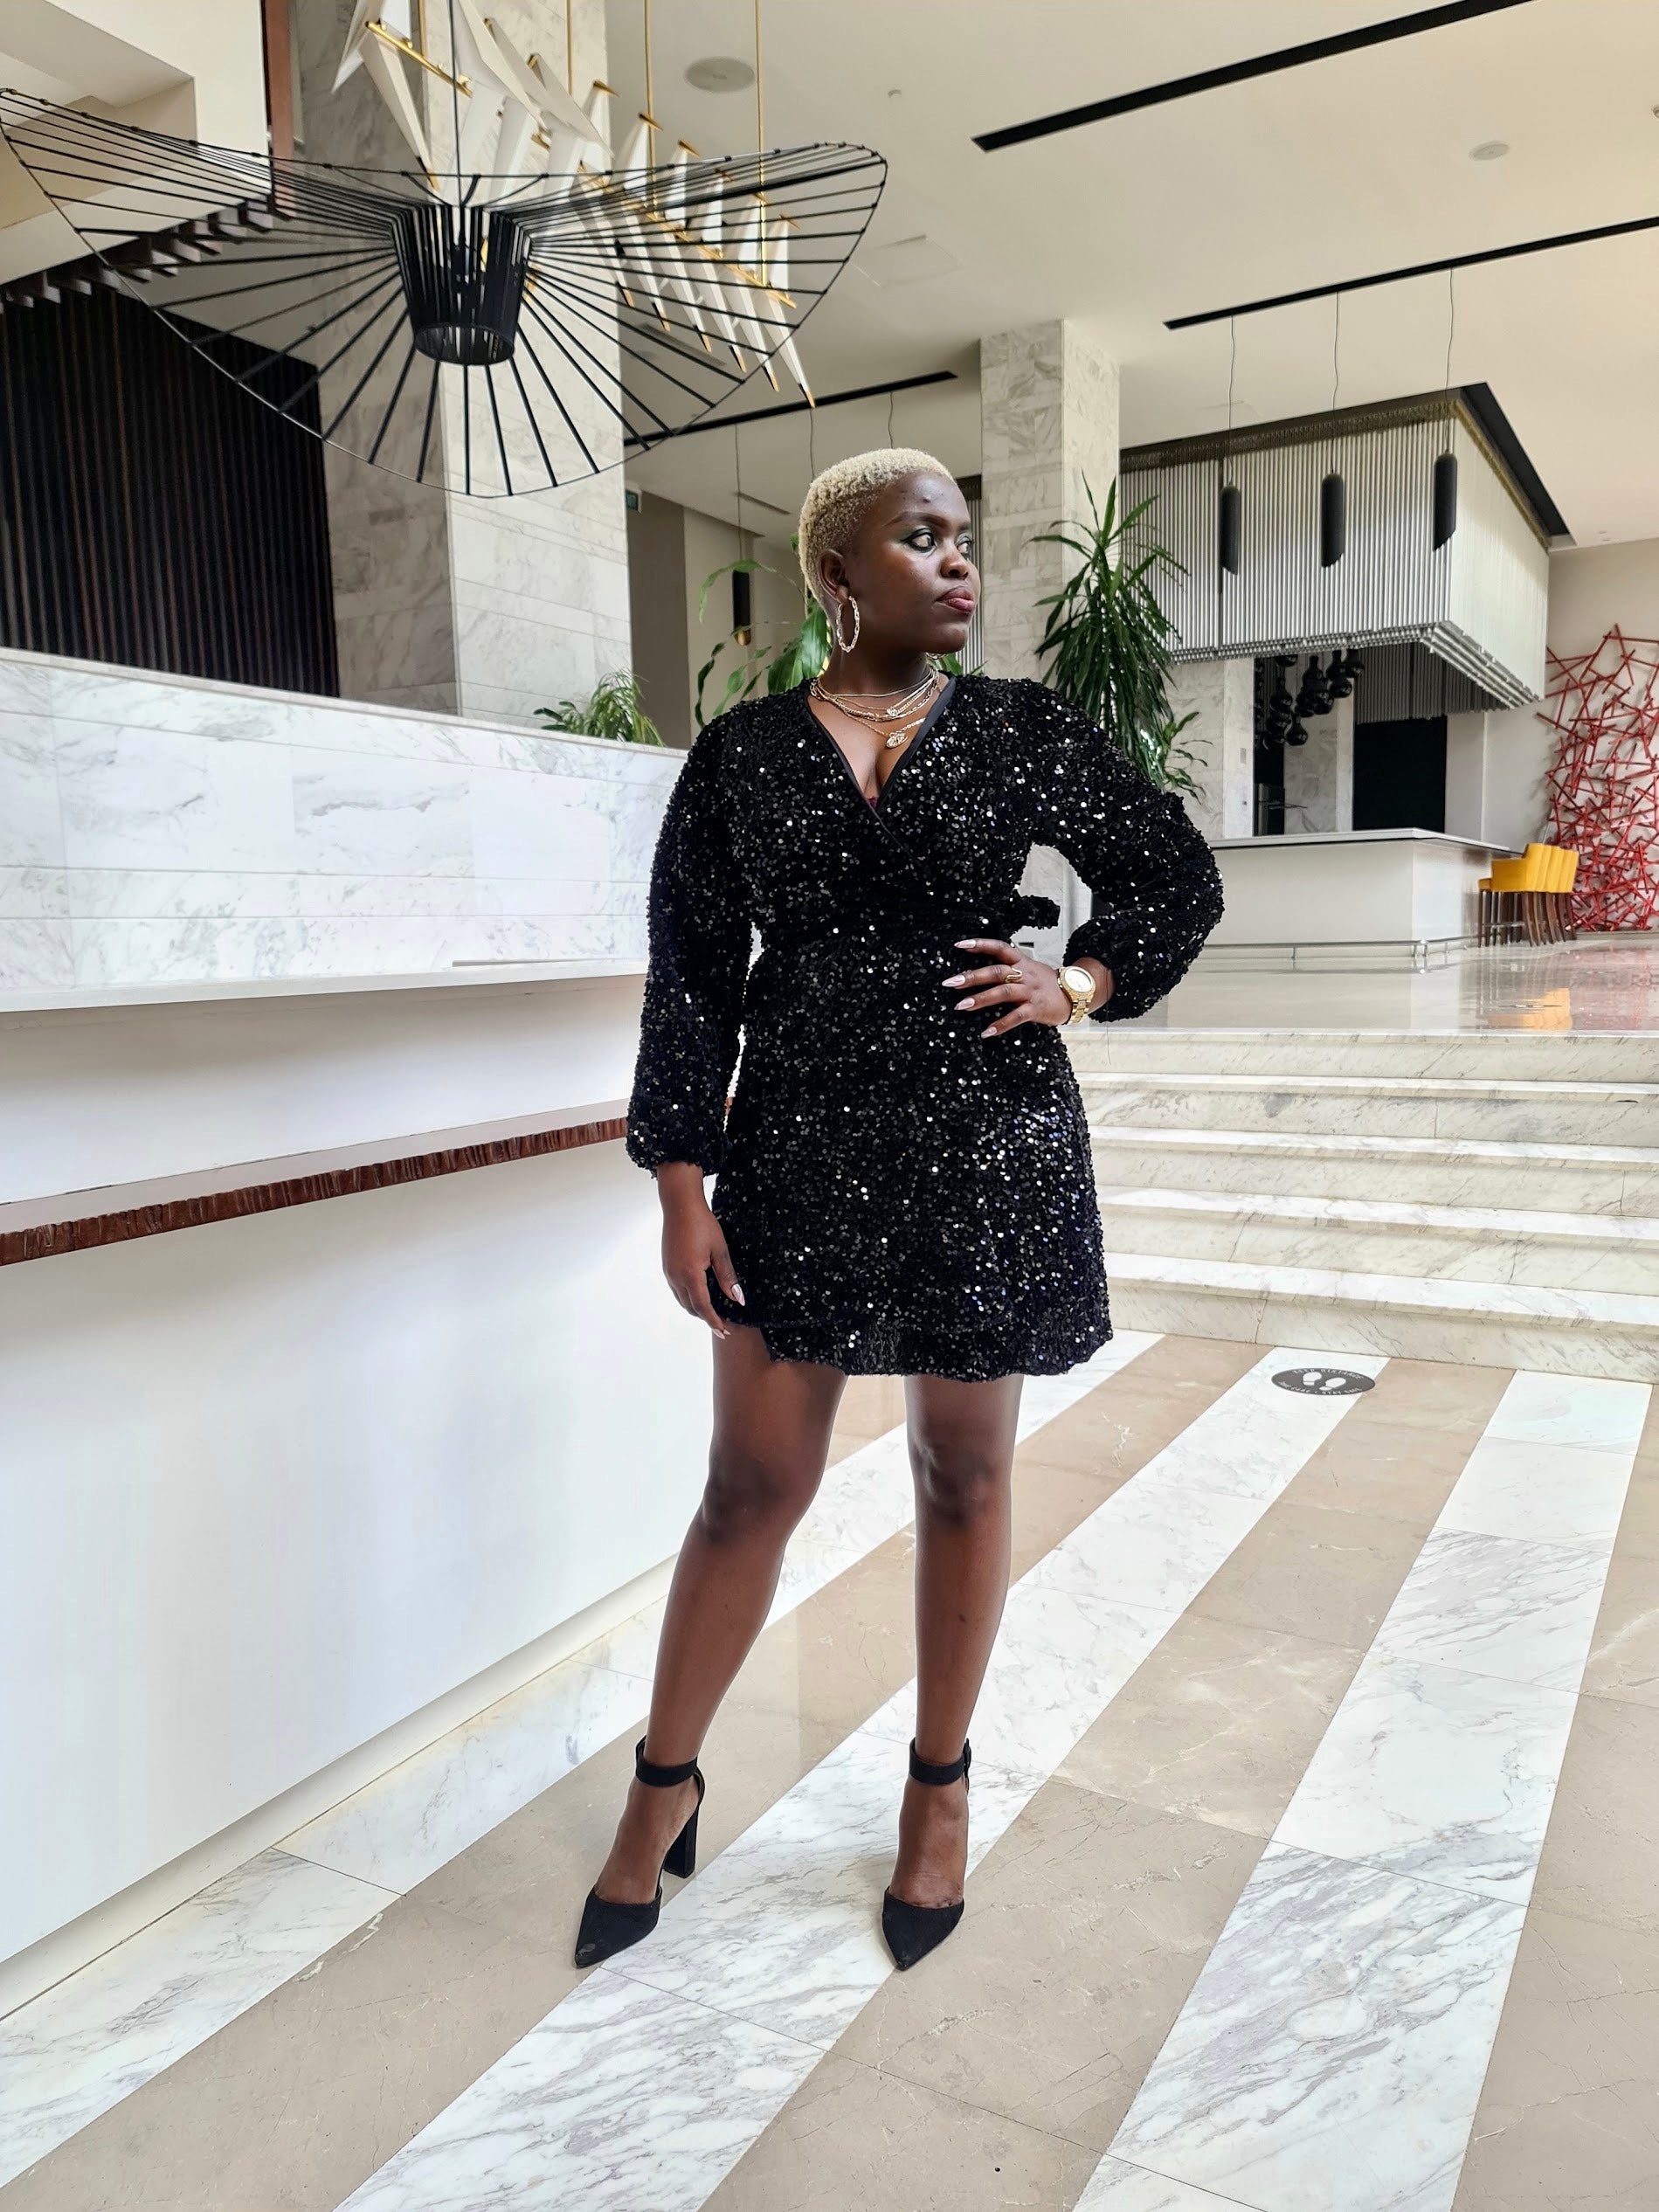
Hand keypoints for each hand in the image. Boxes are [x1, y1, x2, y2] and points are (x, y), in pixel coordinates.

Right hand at [654, 1166, 744, 1335]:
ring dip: (696, 1309)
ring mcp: (669, 1272)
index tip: (724, 1332)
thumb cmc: (702, 1224)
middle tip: (722, 1324)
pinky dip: (688, 1297)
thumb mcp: (720, 1250)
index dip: (714, 1321)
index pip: (703, 1307)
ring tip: (712, 1312)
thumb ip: (727, 1277)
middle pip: (691, 1307)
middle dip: (706, 1318)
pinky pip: (677, 1290)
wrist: (680, 1205)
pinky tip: (699, 1293)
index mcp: (690, 1275)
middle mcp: (676, 1277)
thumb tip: (738, 1299)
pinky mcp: (667, 1265)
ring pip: (682, 1300)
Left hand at [941, 939, 1112, 1035]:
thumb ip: (1008, 968)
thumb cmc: (1047, 983)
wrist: (1076, 993)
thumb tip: (980, 971)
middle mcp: (1024, 974)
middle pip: (995, 971)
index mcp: (1021, 962)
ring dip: (980, 999)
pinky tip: (986, 1032)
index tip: (959, 945)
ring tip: (961, 1006)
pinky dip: (1000, 1025)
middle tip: (950, 982)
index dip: (980, 945)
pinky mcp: (1036, 1009)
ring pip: (1003, 993)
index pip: (999, 947)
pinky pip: (1016, 1017)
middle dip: (971, 976)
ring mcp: (1030, 992)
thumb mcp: (1029, 968)